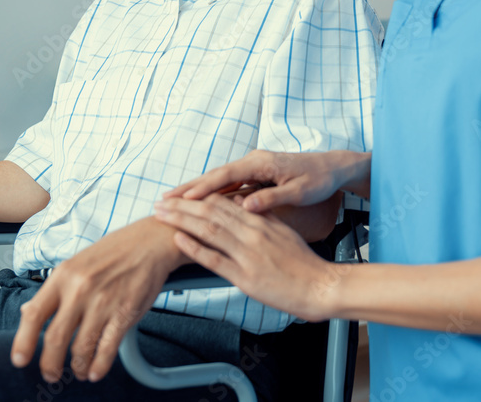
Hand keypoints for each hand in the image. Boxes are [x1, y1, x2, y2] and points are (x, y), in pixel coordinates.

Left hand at [9, 217, 186, 383]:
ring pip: (81, 348)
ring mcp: (103, 302)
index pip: (34, 314)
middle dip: (49, 364)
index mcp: (63, 276)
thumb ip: (53, 290)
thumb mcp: (76, 264)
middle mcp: (80, 289)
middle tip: (51, 374)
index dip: (23, 341)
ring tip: (78, 371)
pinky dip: (99, 366)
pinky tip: (95, 370)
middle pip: (55, 338)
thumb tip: (28, 312)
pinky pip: (107, 348)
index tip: (20, 359)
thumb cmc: (113, 252)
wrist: (149, 242)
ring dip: (77, 367)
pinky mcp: (125, 312)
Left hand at [154, 194, 342, 322]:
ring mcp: (248, 254)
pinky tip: (179, 240)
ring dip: (182, 221)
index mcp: (261, 221)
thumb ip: (262, 218)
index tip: (180, 194)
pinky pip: (215, 259)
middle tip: (161, 201)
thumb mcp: (283, 232)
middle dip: (182, 205)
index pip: (223, 202)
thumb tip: (243, 206)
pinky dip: (195, 248)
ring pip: (209, 230)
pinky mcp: (245, 276)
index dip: (199, 197)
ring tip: (162, 214)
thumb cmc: (303, 262)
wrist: (320, 286)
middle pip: (211, 213)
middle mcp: (252, 233)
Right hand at [163, 149, 369, 212]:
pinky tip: (200, 203)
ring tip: (174, 202)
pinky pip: (229, 184)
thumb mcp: (300, 191)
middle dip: (189, 188)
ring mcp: (253, 166)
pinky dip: (212, 193)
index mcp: (261, 164)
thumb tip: (246, 205)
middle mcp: (254, 161)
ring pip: (219, 180)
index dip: (201, 189)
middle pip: (215, 176)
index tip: (181, 200)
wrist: (333, 167)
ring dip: (197, 191)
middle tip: (164, 200)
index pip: (224, 177)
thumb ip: (272, 198)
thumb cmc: (319, 179)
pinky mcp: (256, 173)